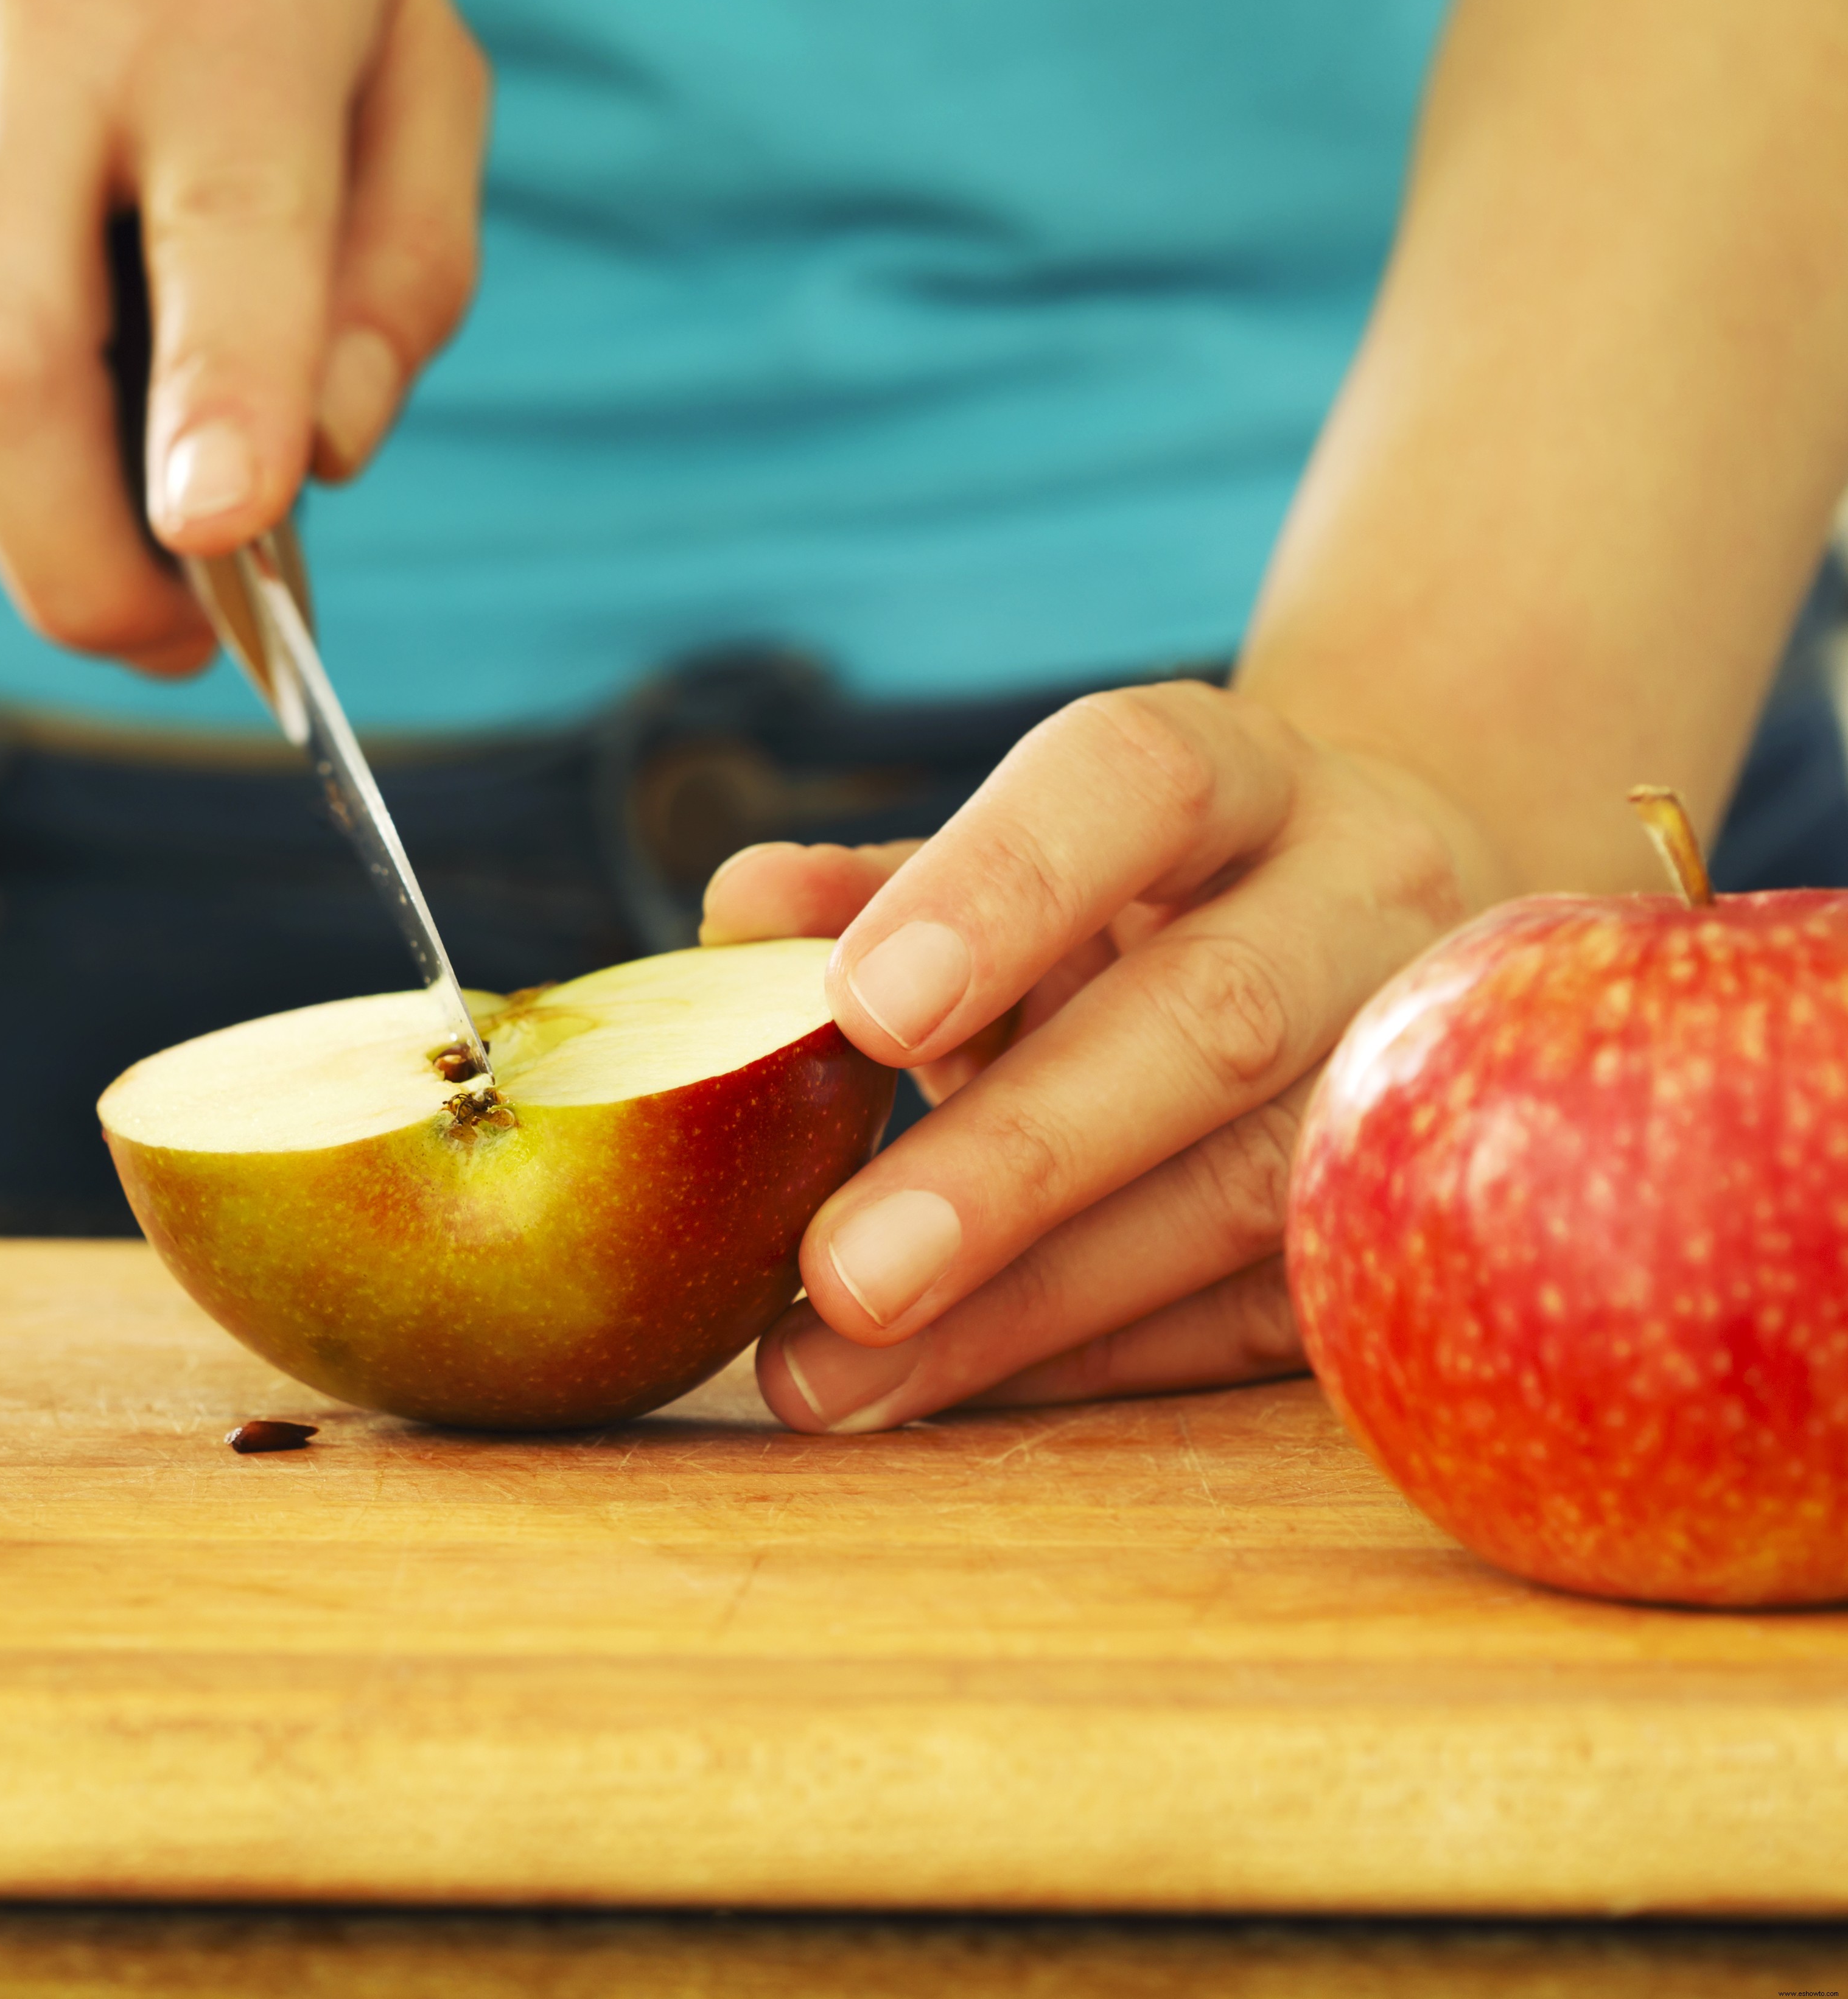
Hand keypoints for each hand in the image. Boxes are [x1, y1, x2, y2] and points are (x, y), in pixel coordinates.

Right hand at [0, 0, 487, 671]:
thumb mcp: (396, 49)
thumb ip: (409, 262)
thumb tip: (329, 454)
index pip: (221, 219)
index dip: (220, 387)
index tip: (222, 528)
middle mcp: (31, 34)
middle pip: (6, 359)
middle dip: (81, 556)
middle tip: (166, 641)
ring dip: (41, 521)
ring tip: (128, 501)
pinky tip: (34, 356)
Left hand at [698, 682, 1505, 1432]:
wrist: (1381, 929)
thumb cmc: (1141, 899)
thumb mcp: (1017, 860)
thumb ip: (876, 886)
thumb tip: (739, 915)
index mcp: (1239, 774)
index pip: (1136, 784)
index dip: (1000, 890)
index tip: (859, 1011)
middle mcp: (1365, 896)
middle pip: (1212, 1019)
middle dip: (1015, 1161)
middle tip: (841, 1275)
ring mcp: (1422, 1065)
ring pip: (1244, 1196)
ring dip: (1025, 1307)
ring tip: (833, 1377)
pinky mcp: (1423, 1215)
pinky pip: (1263, 1310)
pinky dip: (1092, 1355)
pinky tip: (948, 1388)